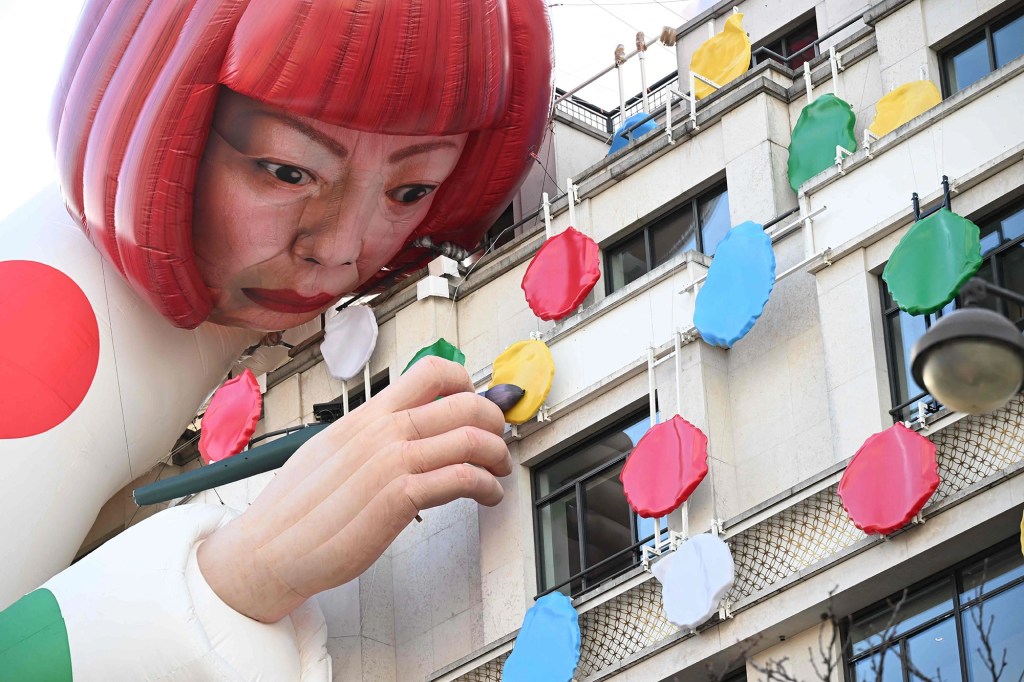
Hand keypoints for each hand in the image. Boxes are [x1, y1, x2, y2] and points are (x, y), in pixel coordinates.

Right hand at [197, 357, 510, 622]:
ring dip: (498, 455)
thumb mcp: (331, 450)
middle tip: (499, 440)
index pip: (431, 372)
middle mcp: (381, 431)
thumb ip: (371, 433)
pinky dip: (487, 486)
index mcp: (366, 415)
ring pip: (470, 439)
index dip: (468, 382)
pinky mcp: (398, 498)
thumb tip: (403, 423)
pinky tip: (487, 495)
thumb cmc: (296, 508)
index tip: (478, 402)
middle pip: (464, 403)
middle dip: (495, 421)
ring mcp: (390, 462)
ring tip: (499, 471)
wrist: (268, 549)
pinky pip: (462, 478)